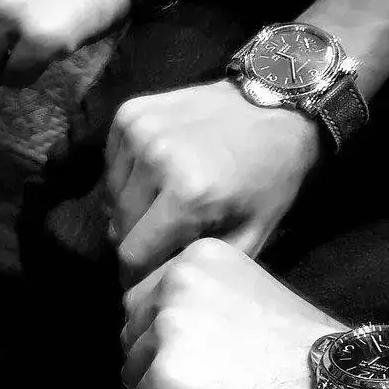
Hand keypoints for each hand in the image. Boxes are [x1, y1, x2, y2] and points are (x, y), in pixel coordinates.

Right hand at [106, 80, 321, 284]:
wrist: (277, 101)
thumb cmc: (270, 174)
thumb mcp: (253, 232)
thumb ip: (203, 262)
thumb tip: (154, 286)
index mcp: (189, 193)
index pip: (132, 254)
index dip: (136, 274)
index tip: (146, 276)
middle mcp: (156, 158)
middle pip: (118, 226)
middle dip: (137, 240)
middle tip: (161, 238)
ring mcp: (139, 131)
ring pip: (111, 195)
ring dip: (130, 208)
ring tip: (160, 205)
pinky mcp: (130, 113)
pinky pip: (112, 164)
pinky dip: (128, 176)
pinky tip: (155, 174)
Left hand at [121, 238, 343, 388]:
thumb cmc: (303, 354)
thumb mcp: (246, 298)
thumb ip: (198, 303)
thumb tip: (151, 331)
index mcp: (195, 257)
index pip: (144, 304)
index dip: (174, 339)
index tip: (220, 354)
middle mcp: (175, 282)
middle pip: (132, 338)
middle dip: (164, 365)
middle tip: (221, 380)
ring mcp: (168, 329)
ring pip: (132, 375)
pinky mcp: (165, 377)